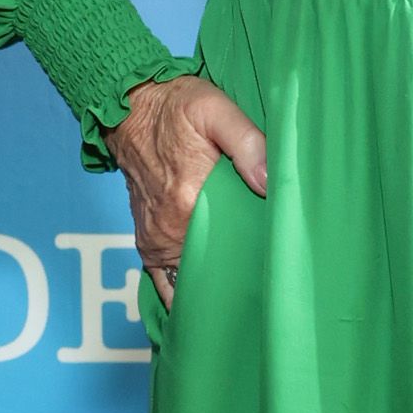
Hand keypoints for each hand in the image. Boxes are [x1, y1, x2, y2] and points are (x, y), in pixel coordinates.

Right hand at [108, 74, 266, 301]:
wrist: (129, 107)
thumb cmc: (175, 107)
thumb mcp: (215, 108)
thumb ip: (248, 143)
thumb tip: (269, 182)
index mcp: (191, 199)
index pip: (237, 245)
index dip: (262, 258)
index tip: (283, 266)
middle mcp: (170, 228)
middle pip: (216, 269)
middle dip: (242, 280)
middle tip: (271, 286)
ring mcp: (156, 240)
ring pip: (191, 282)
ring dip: (214, 290)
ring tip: (244, 299)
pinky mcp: (148, 243)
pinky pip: (163, 284)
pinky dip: (183, 295)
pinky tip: (207, 305)